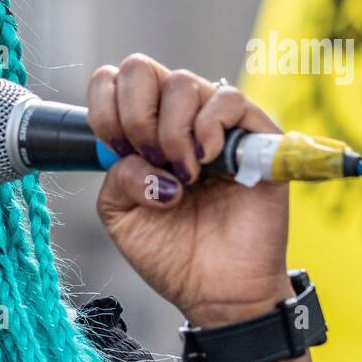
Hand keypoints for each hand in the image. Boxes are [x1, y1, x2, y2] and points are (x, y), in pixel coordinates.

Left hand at [87, 53, 294, 328]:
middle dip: (133, 114)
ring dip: (171, 130)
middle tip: (148, 158)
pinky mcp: (257, 137)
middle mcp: (177, 121)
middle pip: (142, 69)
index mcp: (141, 133)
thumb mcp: (119, 214)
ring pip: (183, 82)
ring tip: (182, 176)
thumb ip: (115, 175)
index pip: (113, 82)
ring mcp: (217, 126)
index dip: (104, 107)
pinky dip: (209, 126)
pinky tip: (204, 161)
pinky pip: (230, 100)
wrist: (216, 292)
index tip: (115, 149)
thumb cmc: (172, 253)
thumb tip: (140, 155)